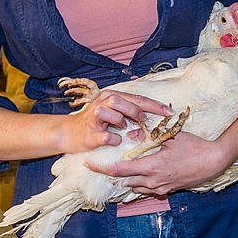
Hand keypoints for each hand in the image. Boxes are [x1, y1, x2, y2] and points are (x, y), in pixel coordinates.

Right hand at [56, 91, 170, 154]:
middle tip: (143, 121)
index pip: (136, 98)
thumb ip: (129, 111)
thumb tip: (151, 117)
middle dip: (136, 111)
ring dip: (120, 120)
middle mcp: (101, 103)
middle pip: (121, 100)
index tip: (169, 112)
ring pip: (110, 111)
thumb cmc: (95, 124)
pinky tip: (115, 140)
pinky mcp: (90, 133)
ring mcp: (94, 117)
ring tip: (122, 128)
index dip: (154, 105)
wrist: (68, 134)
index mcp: (110, 97)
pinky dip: (113, 139)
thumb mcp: (112, 113)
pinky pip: (106, 135)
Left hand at [88, 131, 232, 196]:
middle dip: (114, 173)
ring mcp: (161, 187)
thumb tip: (131, 132)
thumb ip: (150, 136)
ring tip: (123, 168)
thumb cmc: (194, 146)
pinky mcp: (168, 190)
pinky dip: (141, 182)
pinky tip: (142, 173)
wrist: (213, 161)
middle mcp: (153, 181)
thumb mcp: (171, 137)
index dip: (102, 167)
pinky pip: (148, 189)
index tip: (89, 163)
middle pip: (125, 180)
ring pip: (136, 186)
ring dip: (128, 178)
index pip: (120, 170)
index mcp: (152, 166)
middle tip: (105, 164)